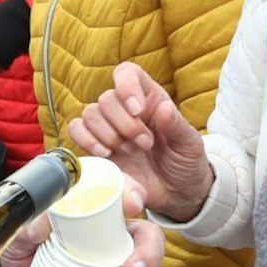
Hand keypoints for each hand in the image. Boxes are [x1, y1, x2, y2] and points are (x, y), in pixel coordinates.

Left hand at [0, 177, 158, 266]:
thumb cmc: (27, 243)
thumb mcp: (22, 230)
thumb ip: (29, 224)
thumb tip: (38, 227)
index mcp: (99, 210)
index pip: (125, 192)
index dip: (134, 195)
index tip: (132, 207)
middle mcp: (115, 237)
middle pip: (147, 242)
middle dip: (146, 259)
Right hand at [67, 62, 212, 221]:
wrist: (175, 193)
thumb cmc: (185, 162)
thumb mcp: (189, 144)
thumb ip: (177, 125)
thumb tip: (163, 107)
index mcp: (148, 99)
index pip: (128, 73)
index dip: (126, 86)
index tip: (137, 110)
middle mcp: (125, 110)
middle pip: (107, 99)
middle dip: (125, 125)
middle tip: (145, 144)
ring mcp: (109, 128)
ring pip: (90, 114)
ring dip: (109, 135)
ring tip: (131, 153)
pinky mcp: (97, 148)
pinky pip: (76, 131)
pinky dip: (86, 140)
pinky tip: (106, 154)